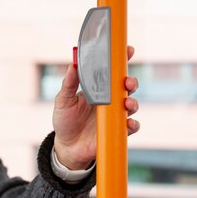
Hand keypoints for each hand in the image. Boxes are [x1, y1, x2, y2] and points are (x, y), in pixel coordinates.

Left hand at [52, 45, 139, 169]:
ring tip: (127, 104)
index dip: (122, 60)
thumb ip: (69, 84)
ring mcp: (115, 115)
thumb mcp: (63, 100)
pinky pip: (130, 127)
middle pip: (126, 87)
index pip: (112, 71)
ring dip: (133, 103)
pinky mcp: (116, 131)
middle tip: (128, 83)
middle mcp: (110, 100)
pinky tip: (129, 124)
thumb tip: (72, 65)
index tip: (128, 50)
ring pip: (131, 105)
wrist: (67, 146)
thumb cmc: (65, 120)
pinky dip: (132, 125)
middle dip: (131, 82)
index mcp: (98, 88)